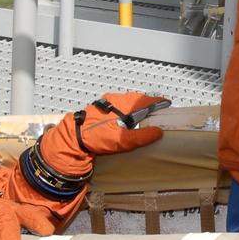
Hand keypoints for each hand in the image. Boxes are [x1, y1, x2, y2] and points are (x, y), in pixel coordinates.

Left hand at [40, 92, 164, 175]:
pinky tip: (127, 117)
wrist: (71, 138)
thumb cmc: (95, 138)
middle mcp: (114, 99)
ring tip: (145, 113)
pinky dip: (127, 109)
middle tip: (158, 109)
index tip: (167, 103)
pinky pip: (118, 105)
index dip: (158, 101)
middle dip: (149, 103)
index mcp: (122, 104)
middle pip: (137, 99)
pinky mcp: (99, 108)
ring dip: (137, 106)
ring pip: (127, 101)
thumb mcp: (121, 141)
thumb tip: (159, 132)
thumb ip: (141, 136)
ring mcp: (106, 102)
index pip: (145, 100)